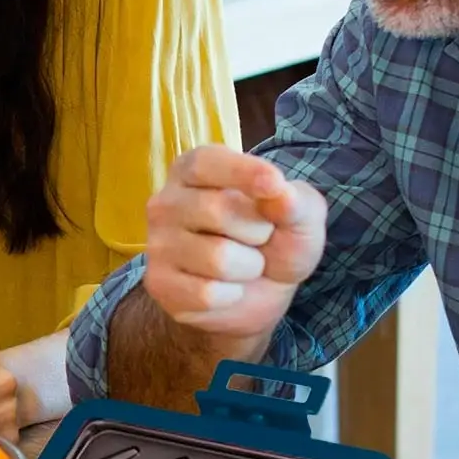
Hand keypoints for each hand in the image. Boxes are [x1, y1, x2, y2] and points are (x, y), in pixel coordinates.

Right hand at [141, 146, 326, 344]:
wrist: (260, 294)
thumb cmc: (274, 241)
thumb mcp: (300, 216)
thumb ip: (296, 202)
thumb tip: (280, 193)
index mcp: (194, 171)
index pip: (207, 163)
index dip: (241, 171)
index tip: (274, 183)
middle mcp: (166, 202)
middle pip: (217, 210)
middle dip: (257, 231)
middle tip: (258, 238)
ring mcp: (158, 244)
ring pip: (217, 258)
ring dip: (248, 268)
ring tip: (243, 265)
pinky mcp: (159, 283)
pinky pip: (207, 294)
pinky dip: (231, 296)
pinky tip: (226, 288)